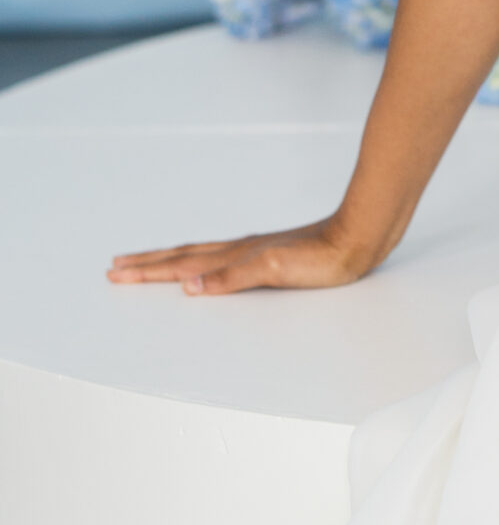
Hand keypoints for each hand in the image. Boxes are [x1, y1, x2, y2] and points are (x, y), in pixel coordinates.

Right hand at [107, 212, 381, 296]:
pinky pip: (222, 258)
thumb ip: (232, 278)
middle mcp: (239, 250)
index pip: (180, 265)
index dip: (147, 271)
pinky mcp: (270, 253)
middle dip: (147, 263)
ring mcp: (253, 250)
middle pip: (182, 256)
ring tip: (148, 260)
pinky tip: (205, 266)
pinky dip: (201, 262)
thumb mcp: (274, 271)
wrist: (357, 238)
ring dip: (169, 260)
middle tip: (114, 265)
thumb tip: (188, 286)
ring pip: (200, 254)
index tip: (115, 272)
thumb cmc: (322, 259)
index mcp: (234, 256)